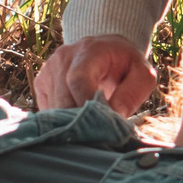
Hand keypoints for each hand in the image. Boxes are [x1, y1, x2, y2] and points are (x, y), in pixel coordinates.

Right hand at [32, 34, 159, 113]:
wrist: (105, 49)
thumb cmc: (126, 64)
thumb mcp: (142, 75)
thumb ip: (131, 94)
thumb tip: (113, 117)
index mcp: (89, 51)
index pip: (78, 80)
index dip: (87, 106)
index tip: (102, 124)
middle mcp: (63, 58)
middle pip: (63, 101)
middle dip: (81, 123)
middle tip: (99, 133)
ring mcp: (48, 71)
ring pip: (53, 111)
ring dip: (72, 124)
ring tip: (91, 125)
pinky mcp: (40, 83)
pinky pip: (47, 112)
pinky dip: (62, 121)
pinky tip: (78, 118)